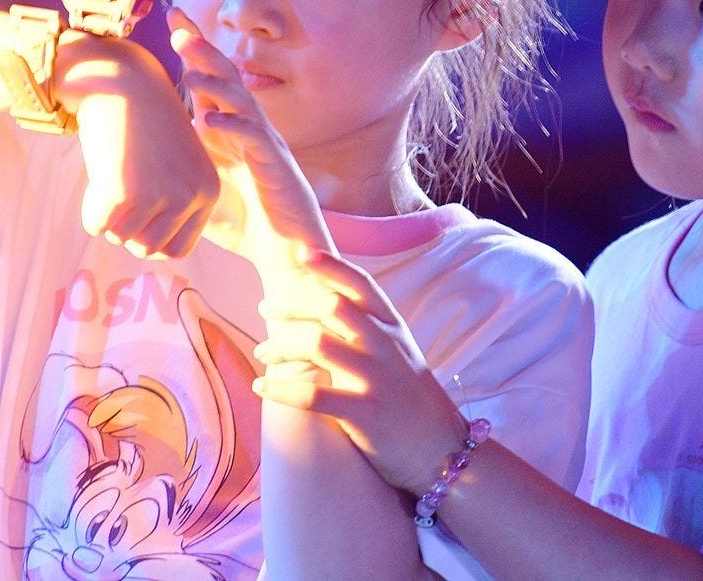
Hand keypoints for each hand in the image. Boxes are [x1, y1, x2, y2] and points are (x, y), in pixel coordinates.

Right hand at [55, 32, 218, 257]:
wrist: (122, 82)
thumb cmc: (142, 124)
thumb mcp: (174, 165)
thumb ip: (172, 205)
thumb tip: (149, 251)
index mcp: (208, 190)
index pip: (178, 248)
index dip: (151, 237)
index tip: (138, 213)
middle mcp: (191, 195)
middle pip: (148, 249)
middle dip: (126, 229)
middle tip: (119, 194)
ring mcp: (161, 195)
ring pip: (121, 237)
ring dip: (108, 217)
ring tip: (111, 178)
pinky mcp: (126, 192)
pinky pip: (96, 225)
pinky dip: (89, 208)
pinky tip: (99, 174)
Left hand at [169, 8, 331, 270]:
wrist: (288, 257)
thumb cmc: (250, 224)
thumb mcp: (204, 191)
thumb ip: (182, 169)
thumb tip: (138, 162)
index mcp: (232, 131)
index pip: (213, 82)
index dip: (196, 52)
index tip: (173, 22)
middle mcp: (250, 131)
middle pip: (228, 80)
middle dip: (204, 52)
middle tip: (179, 27)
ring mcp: (266, 148)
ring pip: (243, 104)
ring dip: (217, 85)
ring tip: (190, 72)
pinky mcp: (277, 170)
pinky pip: (255, 142)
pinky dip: (233, 128)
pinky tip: (211, 120)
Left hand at [251, 249, 469, 495]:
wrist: (441, 449)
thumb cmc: (410, 399)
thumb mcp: (398, 353)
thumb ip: (368, 329)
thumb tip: (324, 308)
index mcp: (392, 327)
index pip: (360, 284)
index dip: (330, 265)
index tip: (301, 253)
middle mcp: (385, 345)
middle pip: (332, 307)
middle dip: (292, 303)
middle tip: (265, 308)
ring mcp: (376, 378)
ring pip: (318, 345)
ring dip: (280, 345)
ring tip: (261, 353)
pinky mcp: (365, 413)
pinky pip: (313, 396)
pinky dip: (280, 388)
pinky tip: (261, 386)